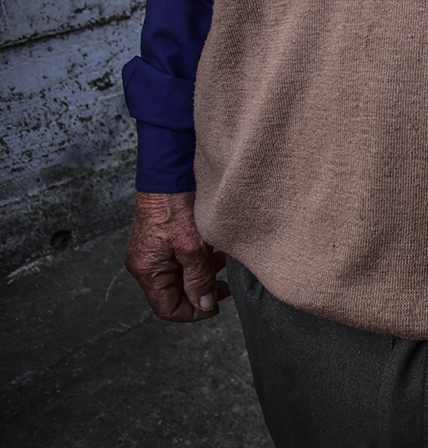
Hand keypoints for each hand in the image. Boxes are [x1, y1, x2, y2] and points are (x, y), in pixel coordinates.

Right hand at [125, 191, 229, 321]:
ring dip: (199, 278)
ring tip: (221, 269)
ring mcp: (151, 252)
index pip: (167, 308)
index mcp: (147, 270)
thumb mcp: (193, 248)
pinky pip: (177, 262)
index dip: (193, 313)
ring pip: (177, 278)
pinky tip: (213, 255)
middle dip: (198, 294)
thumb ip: (199, 279)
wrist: (170, 174)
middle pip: (172, 295)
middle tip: (223, 289)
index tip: (215, 306)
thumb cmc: (176, 206)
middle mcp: (144, 264)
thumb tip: (203, 304)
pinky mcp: (160, 241)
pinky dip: (195, 264)